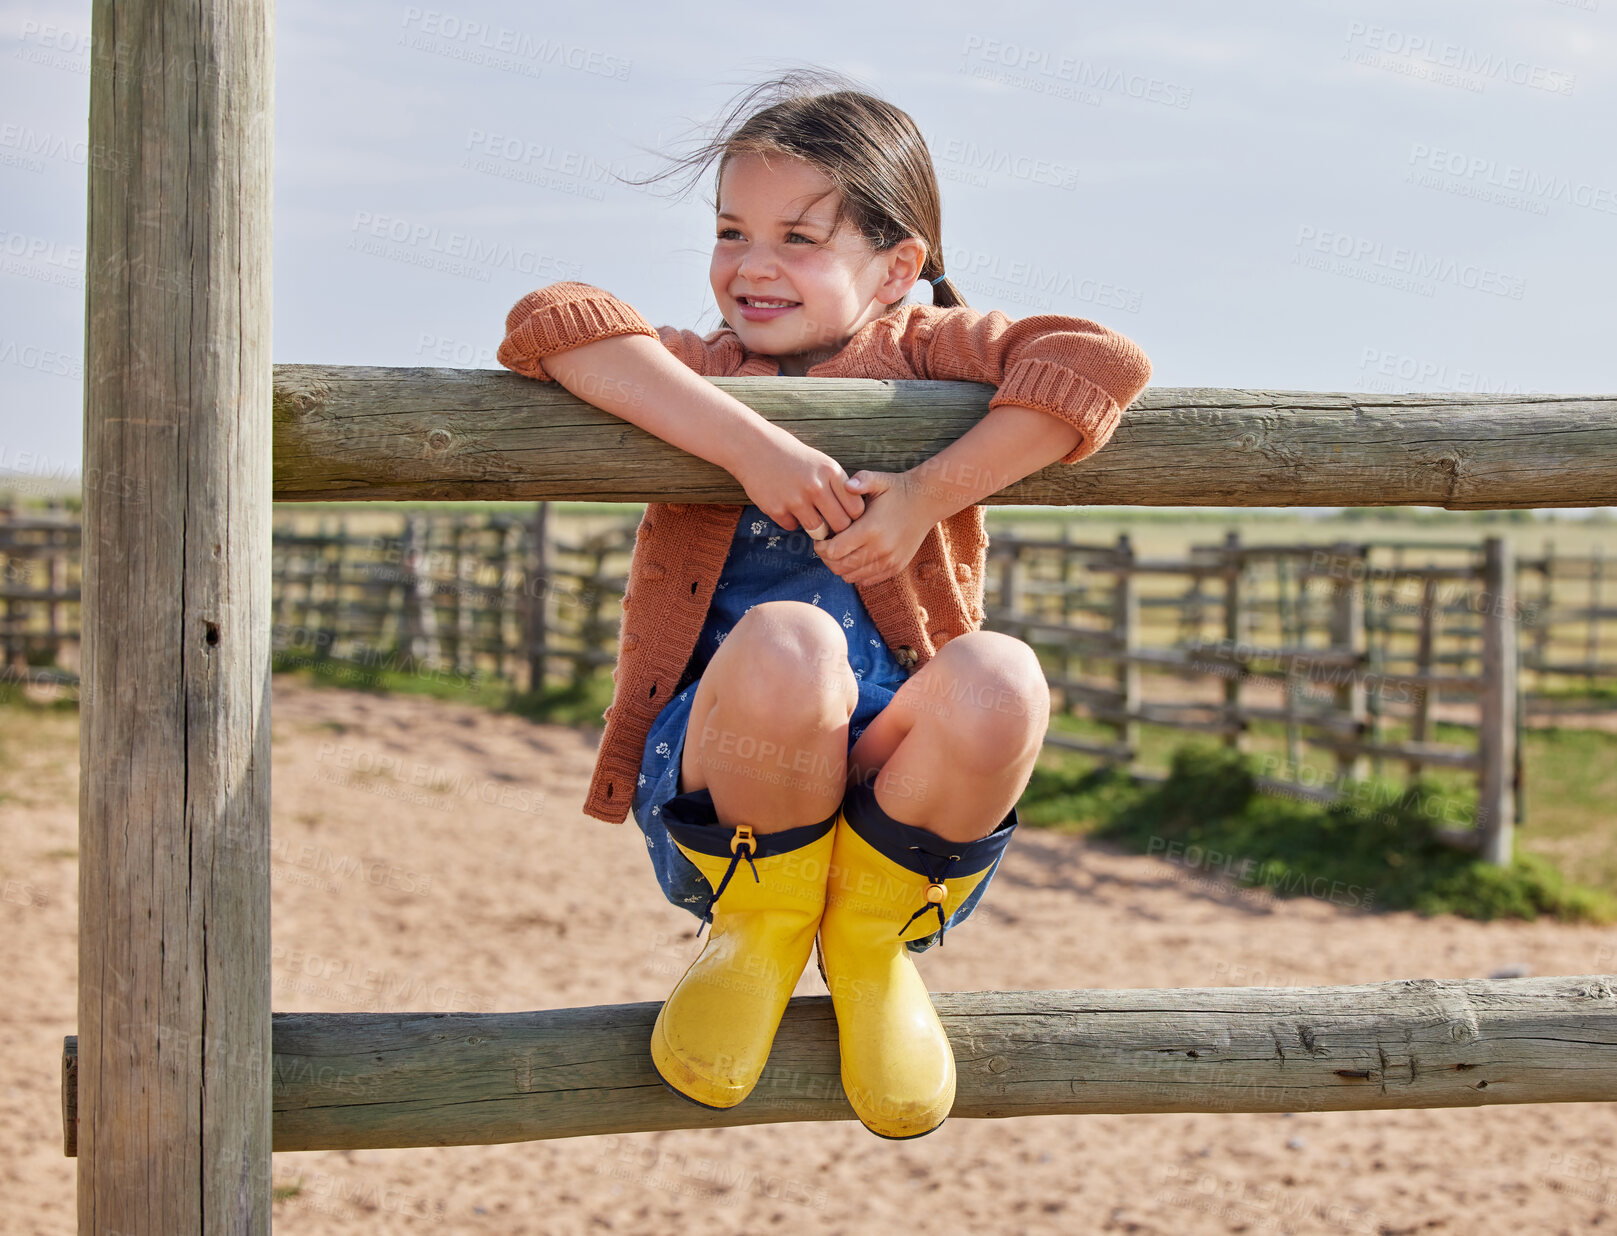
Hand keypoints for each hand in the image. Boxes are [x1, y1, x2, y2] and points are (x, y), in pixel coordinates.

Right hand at [732, 427, 864, 536]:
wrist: (754, 446)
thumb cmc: (792, 456)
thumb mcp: (821, 463)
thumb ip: (838, 485)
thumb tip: (853, 515)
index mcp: (831, 472)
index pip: (856, 509)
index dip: (852, 516)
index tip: (844, 515)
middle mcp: (816, 486)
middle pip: (840, 524)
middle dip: (836, 528)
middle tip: (829, 523)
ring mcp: (795, 499)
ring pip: (818, 530)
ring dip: (815, 528)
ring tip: (807, 514)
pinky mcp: (776, 509)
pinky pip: (792, 526)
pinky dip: (790, 520)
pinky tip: (784, 504)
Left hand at [814, 470, 935, 586]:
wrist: (926, 502)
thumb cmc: (897, 490)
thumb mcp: (879, 479)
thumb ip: (861, 480)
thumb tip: (846, 485)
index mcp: (871, 529)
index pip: (834, 551)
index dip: (821, 547)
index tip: (820, 539)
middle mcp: (880, 549)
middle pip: (839, 567)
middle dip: (826, 559)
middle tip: (826, 546)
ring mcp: (889, 561)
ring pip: (851, 577)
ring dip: (840, 566)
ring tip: (840, 551)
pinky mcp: (895, 568)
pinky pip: (866, 580)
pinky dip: (856, 573)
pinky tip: (855, 557)